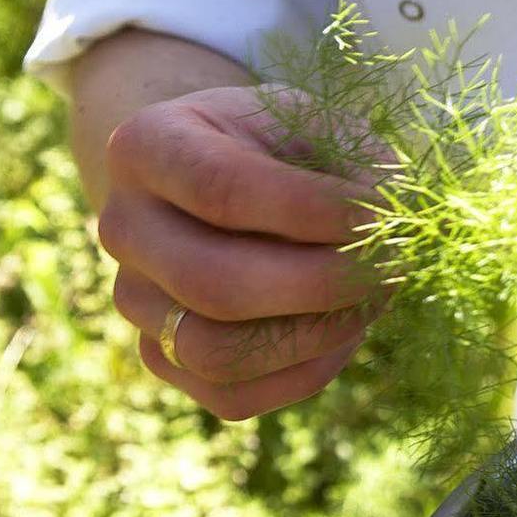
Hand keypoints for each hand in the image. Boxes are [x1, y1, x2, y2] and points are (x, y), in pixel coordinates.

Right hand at [97, 84, 382, 419]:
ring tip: (372, 298)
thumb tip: (396, 222)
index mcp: (147, 146)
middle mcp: (121, 227)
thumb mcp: (311, 121)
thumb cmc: (275, 144)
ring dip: (315, 335)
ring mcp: (133, 301)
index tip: (383, 215)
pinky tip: (344, 330)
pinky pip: (231, 395)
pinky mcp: (160, 358)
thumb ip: (354, 161)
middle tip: (395, 266)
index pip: (221, 189)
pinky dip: (304, 370)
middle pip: (216, 284)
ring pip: (216, 353)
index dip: (311, 210)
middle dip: (324, 284)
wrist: (214, 180)